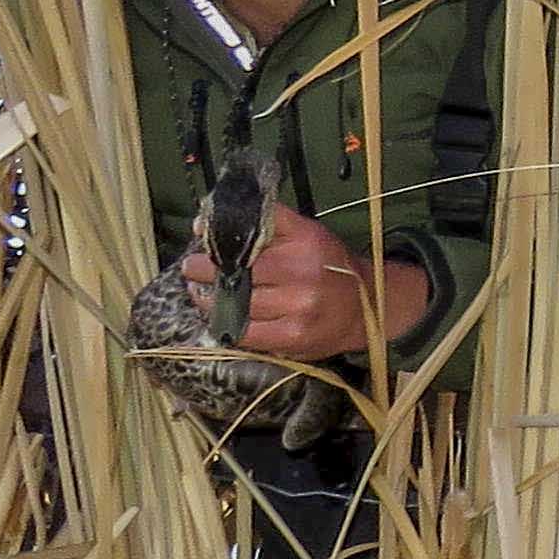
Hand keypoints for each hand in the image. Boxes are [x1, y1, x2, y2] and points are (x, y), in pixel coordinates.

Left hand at [182, 197, 431, 361]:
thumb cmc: (329, 267)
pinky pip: (245, 332)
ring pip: (235, 302)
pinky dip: (225, 324)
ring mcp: (297, 306)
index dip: (219, 229)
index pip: (253, 227)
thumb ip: (268, 225)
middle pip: (237, 268)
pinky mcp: (292, 336)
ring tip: (199, 292)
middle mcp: (302, 271)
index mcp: (305, 240)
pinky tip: (219, 316)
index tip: (198, 231)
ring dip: (208, 298)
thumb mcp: (308, 234)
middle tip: (192, 268)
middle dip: (204, 268)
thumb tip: (206, 222)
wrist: (366, 309)